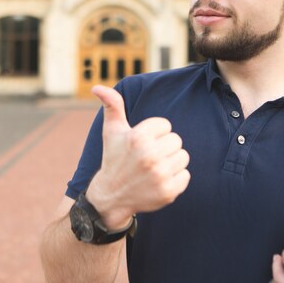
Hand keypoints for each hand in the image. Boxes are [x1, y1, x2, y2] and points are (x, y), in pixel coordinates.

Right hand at [85, 85, 190, 229]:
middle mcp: (149, 156)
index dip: (155, 133)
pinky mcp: (168, 192)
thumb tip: (97, 86)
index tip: (142, 143)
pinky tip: (159, 180)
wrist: (111, 196)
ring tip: (154, 168)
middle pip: (176, 140)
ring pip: (183, 157)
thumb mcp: (112, 131)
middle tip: (148, 157)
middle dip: (164, 147)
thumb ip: (112, 105)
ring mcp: (159, 175)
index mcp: (138, 137)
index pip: (166, 125)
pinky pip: (186, 175)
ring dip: (172, 161)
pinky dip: (176, 178)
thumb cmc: (114, 158)